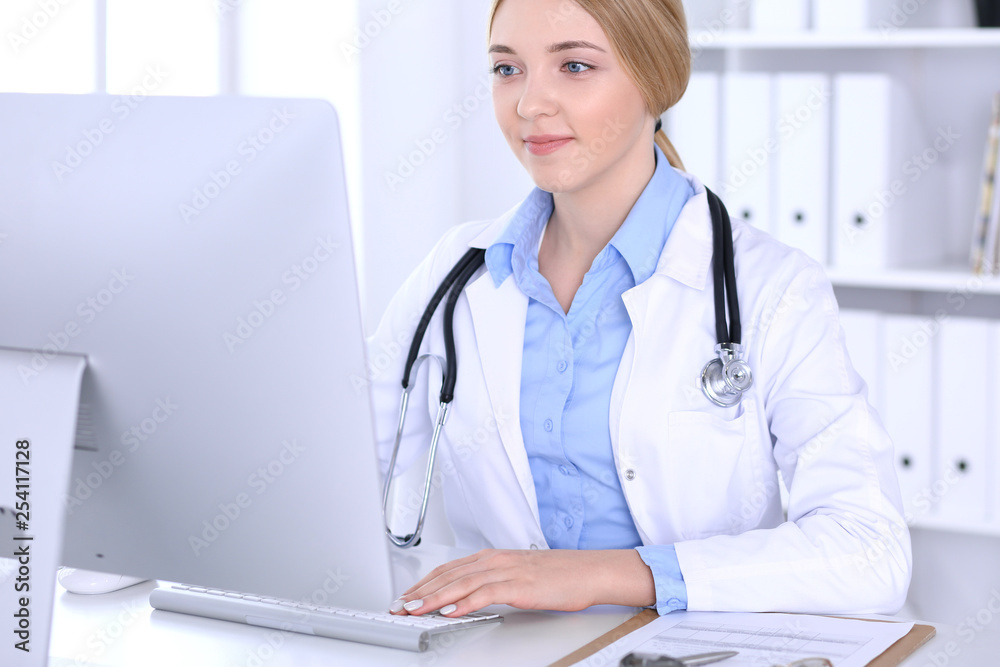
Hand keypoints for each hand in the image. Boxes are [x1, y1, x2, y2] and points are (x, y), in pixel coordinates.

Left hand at [388, 548, 655, 616]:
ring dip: (434, 598)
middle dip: (420, 591)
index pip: (450, 569)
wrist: (590, 570)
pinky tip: (450, 611)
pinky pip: (484, 594)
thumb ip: (495, 581)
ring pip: (460, 584)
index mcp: (494, 557)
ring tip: (414, 609)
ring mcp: (506, 571)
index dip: (425, 582)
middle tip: (400, 605)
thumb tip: (472, 595)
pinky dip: (464, 602)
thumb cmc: (561, 575)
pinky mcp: (518, 585)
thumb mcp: (520, 574)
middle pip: (449, 575)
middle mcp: (495, 560)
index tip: (408, 595)